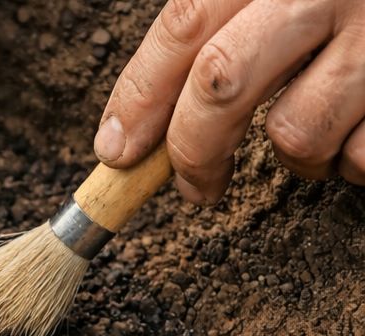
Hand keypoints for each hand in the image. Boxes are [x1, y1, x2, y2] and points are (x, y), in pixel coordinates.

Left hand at [95, 0, 364, 203]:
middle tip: (192, 188)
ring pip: (295, 131)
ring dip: (294, 155)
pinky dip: (354, 160)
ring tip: (318, 126)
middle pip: (221, 83)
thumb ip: (220, 30)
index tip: (116, 151)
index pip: (185, 25)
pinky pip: (361, 157)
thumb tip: (130, 133)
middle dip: (191, 152)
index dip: (139, 96)